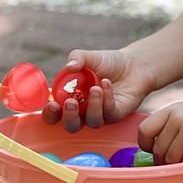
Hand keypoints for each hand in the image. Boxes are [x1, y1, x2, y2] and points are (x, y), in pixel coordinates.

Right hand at [41, 49, 155, 132]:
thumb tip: (69, 66)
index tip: (52, 104)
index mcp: (70, 99)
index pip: (54, 114)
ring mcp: (100, 115)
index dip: (50, 113)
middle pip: (71, 126)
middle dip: (69, 117)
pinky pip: (109, 113)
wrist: (133, 64)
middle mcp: (83, 111)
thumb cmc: (107, 63)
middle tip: (70, 102)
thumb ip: (77, 58)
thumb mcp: (90, 57)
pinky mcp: (115, 115)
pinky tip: (106, 84)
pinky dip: (107, 99)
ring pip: (92, 122)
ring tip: (95, 88)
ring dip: (92, 106)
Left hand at [138, 97, 182, 164]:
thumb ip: (173, 125)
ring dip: (182, 164)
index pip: (144, 130)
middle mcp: (177, 117)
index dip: (146, 145)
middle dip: (166, 160)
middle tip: (181, 159)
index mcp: (173, 109)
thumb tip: (155, 149)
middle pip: (158, 150)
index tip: (154, 151)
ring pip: (171, 159)